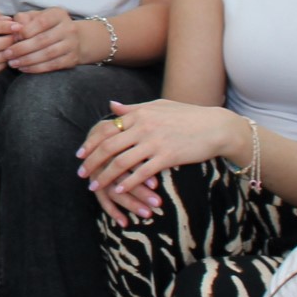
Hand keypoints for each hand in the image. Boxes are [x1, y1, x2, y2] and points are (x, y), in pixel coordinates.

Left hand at [4, 6, 84, 73]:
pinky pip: (53, 65)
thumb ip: (24, 19)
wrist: (74, 38)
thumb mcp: (36, 17)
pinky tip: (24, 68)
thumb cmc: (47, 26)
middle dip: (22, 48)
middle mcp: (68, 28)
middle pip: (43, 40)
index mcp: (58, 14)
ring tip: (13, 63)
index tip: (11, 39)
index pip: (41, 22)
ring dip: (28, 60)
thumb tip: (13, 29)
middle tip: (7, 54)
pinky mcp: (73, 59)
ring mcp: (72, 44)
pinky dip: (37, 68)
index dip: (25, 31)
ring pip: (48, 54)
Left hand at [79, 99, 232, 222]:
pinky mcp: (167, 157)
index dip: (90, 143)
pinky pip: (142, 172)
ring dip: (105, 176)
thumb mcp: (158, 106)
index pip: (106, 129)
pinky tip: (119, 191)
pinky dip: (128, 183)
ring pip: (121, 161)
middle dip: (92, 162)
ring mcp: (154, 142)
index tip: (80, 155)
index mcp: (138, 114)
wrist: (215, 127)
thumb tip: (111, 106)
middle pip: (108, 146)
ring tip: (95, 186)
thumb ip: (133, 109)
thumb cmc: (187, 115)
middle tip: (82, 174)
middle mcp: (142, 127)